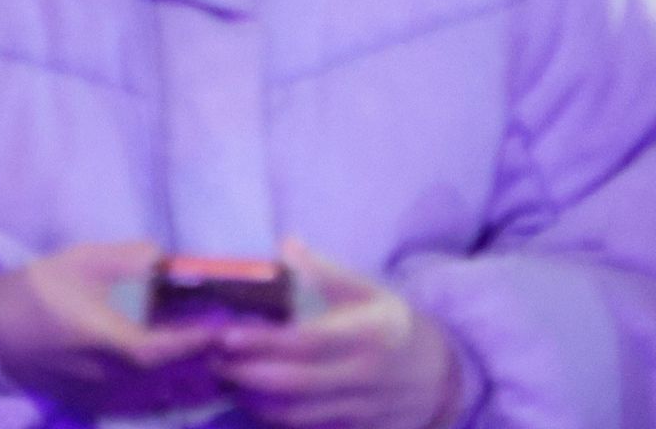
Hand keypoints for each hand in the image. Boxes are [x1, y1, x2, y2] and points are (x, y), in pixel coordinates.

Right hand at [0, 241, 216, 414]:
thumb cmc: (40, 290)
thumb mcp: (83, 261)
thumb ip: (131, 259)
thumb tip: (172, 260)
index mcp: (112, 344)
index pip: (171, 350)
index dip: (201, 341)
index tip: (225, 324)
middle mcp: (116, 379)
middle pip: (178, 381)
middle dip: (207, 362)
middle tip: (230, 341)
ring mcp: (108, 399)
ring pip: (167, 398)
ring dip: (195, 381)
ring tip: (215, 359)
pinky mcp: (99, 406)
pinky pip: (149, 406)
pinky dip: (172, 393)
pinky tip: (184, 378)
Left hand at [213, 242, 462, 428]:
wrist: (444, 375)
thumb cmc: (394, 325)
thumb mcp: (370, 291)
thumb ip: (325, 272)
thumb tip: (286, 244)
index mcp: (365, 336)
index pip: (305, 343)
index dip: (262, 342)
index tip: (224, 334)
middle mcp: (363, 377)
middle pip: (295, 384)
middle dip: (246, 374)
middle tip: (211, 358)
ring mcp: (363, 409)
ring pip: (297, 414)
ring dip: (253, 399)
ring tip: (223, 377)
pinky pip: (310, 428)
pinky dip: (276, 418)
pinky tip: (251, 400)